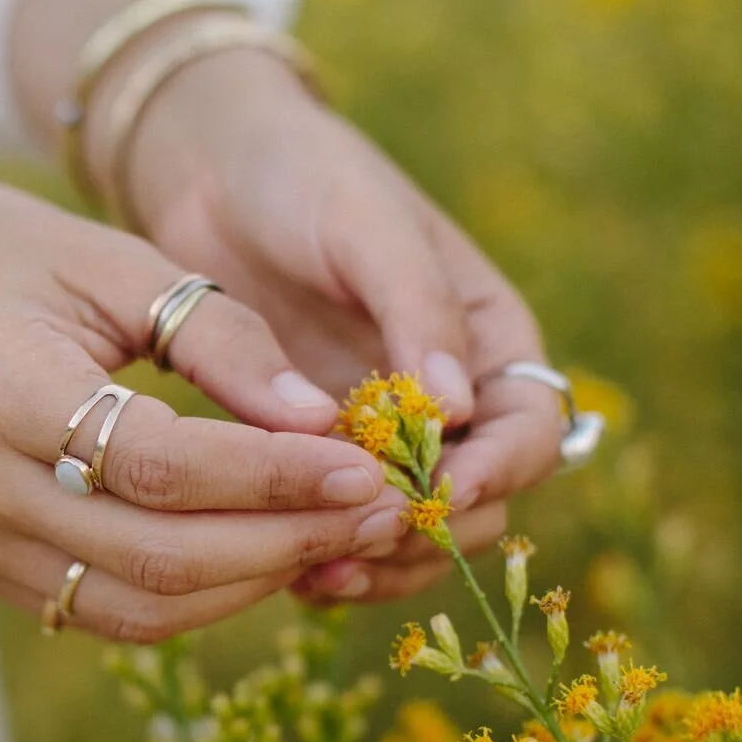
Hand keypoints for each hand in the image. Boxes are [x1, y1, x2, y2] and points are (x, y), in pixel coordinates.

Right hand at [0, 173, 413, 640]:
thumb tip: (323, 422)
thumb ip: (222, 339)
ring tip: (342, 536)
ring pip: (141, 606)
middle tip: (385, 513)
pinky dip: (202, 593)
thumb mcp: (118, 261)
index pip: (159, 464)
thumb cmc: (9, 257)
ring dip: (255, 582)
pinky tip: (268, 549)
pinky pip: (111, 611)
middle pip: (157, 556)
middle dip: (287, 542)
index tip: (369, 466)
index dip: (274, 477)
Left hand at [121, 47, 566, 602]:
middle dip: (431, 530)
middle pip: (480, 500)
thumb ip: (418, 309)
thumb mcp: (368, 225)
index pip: (532, 430)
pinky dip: (321, 548)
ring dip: (378, 560)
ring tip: (320, 572)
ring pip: (411, 530)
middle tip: (364, 540)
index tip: (444, 489)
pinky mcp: (315, 453)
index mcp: (489, 339)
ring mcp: (382, 435)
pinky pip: (338, 523)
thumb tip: (461, 408)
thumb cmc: (306, 176)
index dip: (500, 470)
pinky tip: (283, 566)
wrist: (209, 169)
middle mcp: (450, 399)